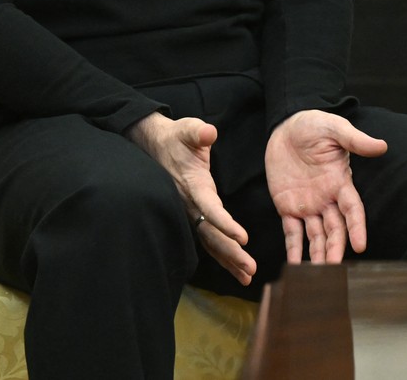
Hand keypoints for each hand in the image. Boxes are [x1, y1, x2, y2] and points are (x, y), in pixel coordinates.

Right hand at [125, 111, 255, 285]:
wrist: (156, 145)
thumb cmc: (177, 138)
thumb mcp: (188, 130)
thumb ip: (198, 132)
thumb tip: (208, 133)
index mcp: (194, 186)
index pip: (210, 209)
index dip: (226, 224)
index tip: (244, 238)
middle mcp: (191, 205)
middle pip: (212, 234)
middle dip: (231, 253)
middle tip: (251, 269)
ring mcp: (190, 212)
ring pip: (210, 241)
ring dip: (228, 259)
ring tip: (247, 277)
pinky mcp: (193, 215)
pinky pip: (208, 239)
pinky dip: (222, 254)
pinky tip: (235, 268)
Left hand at [265, 110, 387, 263]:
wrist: (286, 126)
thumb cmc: (314, 125)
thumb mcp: (335, 129)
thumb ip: (355, 140)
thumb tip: (381, 146)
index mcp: (340, 182)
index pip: (352, 209)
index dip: (357, 227)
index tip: (360, 245)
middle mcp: (326, 198)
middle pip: (335, 228)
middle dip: (336, 247)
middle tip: (334, 267)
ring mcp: (307, 205)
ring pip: (316, 235)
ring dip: (318, 254)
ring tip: (317, 275)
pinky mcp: (287, 206)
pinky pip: (291, 232)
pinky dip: (294, 249)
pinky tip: (295, 266)